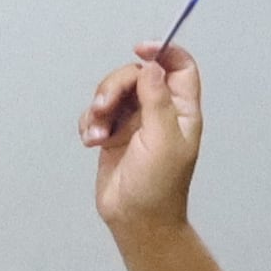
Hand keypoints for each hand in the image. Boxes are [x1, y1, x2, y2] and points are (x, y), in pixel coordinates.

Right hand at [83, 44, 204, 236]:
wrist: (135, 221)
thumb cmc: (158, 187)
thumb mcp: (163, 140)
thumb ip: (158, 100)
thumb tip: (152, 66)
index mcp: (180, 110)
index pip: (179, 67)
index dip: (163, 52)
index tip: (139, 49)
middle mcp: (158, 111)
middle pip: (136, 74)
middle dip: (115, 86)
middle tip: (104, 106)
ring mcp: (134, 122)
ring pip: (112, 92)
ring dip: (99, 108)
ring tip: (96, 135)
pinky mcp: (112, 134)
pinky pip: (96, 114)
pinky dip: (89, 124)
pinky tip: (91, 142)